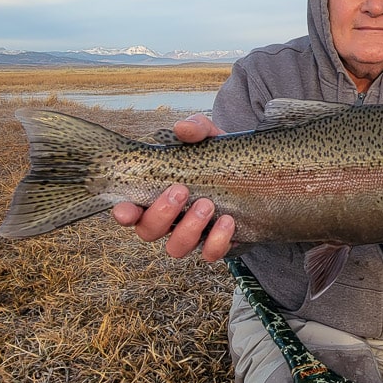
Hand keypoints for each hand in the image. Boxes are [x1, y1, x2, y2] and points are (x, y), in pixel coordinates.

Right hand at [110, 114, 235, 261]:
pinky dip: (217, 241)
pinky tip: (228, 221)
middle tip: (182, 190)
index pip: (129, 210)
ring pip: (176, 248)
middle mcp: (169, 220)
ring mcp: (191, 236)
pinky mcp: (216, 244)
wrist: (259, 175)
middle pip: (148, 231)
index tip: (126, 210)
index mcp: (156, 195)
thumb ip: (196, 129)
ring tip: (208, 204)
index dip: (123, 214)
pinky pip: (210, 254)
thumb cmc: (220, 157)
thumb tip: (182, 128)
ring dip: (189, 228)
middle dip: (162, 213)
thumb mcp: (210, 138)